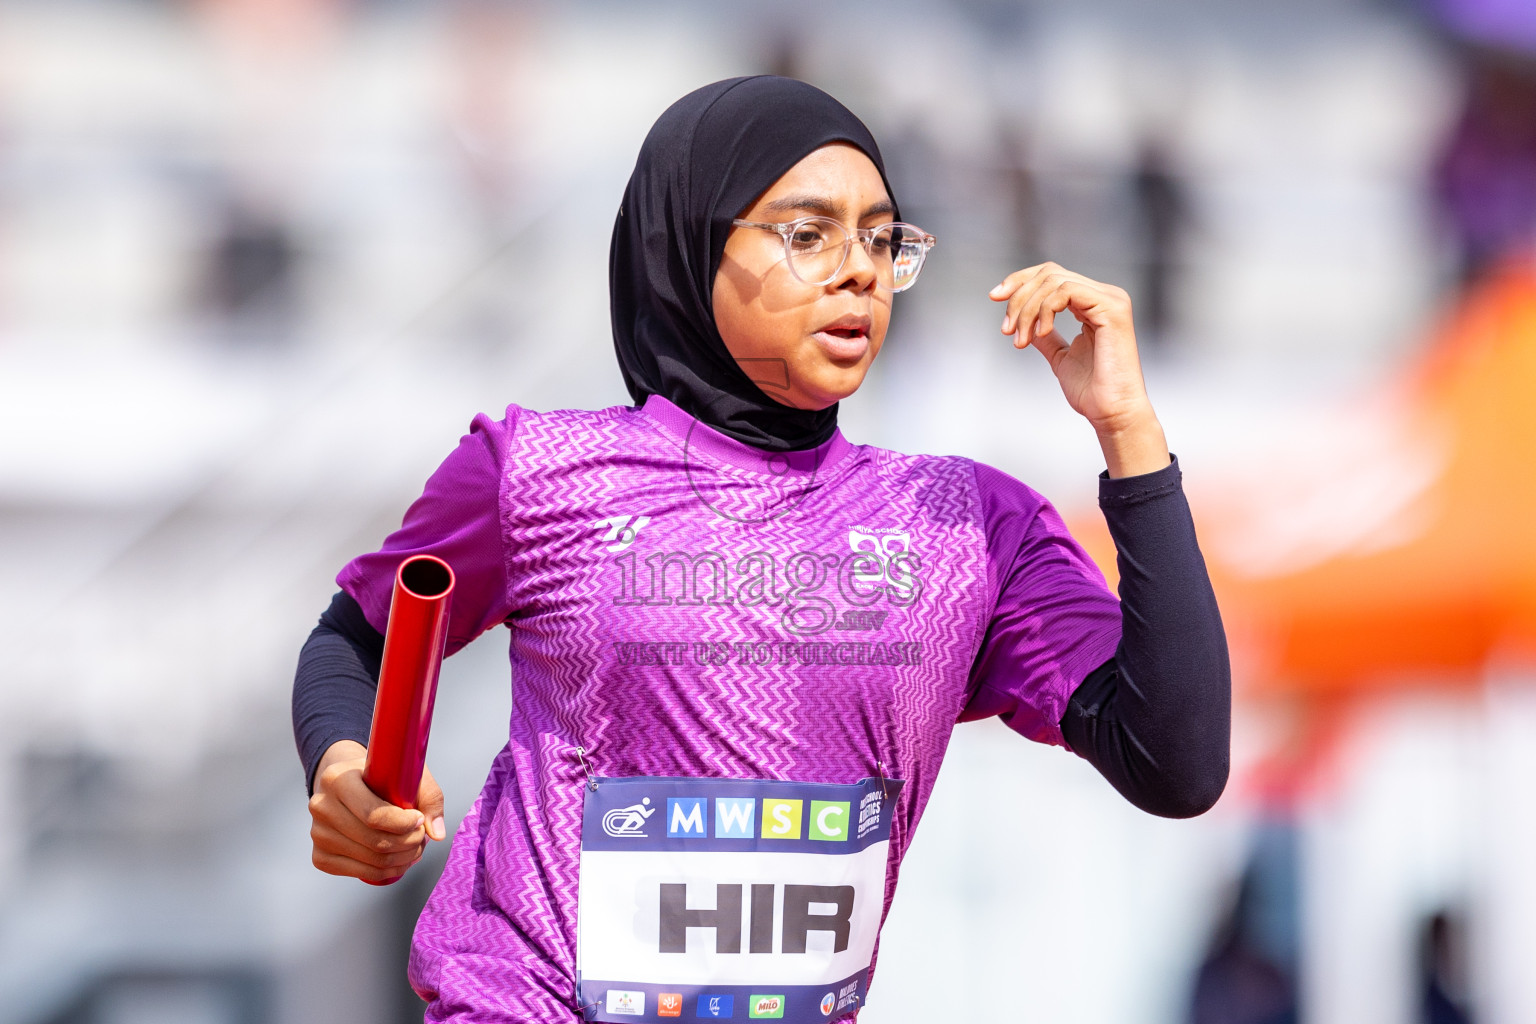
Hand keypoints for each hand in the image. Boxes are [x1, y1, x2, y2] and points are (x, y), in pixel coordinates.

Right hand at [308, 739, 446, 883]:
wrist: (349, 781)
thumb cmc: (380, 775)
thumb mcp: (407, 771)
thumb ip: (428, 797)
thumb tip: (436, 833)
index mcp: (337, 779)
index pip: (373, 815)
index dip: (404, 824)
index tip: (419, 820)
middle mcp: (321, 806)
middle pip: (374, 840)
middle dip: (408, 843)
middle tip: (422, 837)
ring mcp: (318, 833)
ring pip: (370, 859)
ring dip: (402, 859)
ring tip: (415, 848)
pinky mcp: (320, 856)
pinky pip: (360, 872)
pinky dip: (386, 871)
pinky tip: (399, 860)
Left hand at [990, 262, 1169, 477]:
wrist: (1110, 412)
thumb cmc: (1092, 391)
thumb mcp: (1060, 357)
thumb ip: (1046, 336)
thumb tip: (1026, 323)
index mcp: (1093, 303)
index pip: (1052, 275)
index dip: (1020, 281)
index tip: (994, 298)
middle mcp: (1105, 295)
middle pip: (1049, 272)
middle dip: (1018, 296)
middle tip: (1006, 329)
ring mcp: (1110, 299)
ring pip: (1054, 281)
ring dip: (1028, 310)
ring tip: (1021, 339)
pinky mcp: (1112, 308)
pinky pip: (1066, 291)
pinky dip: (1045, 310)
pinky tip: (1041, 333)